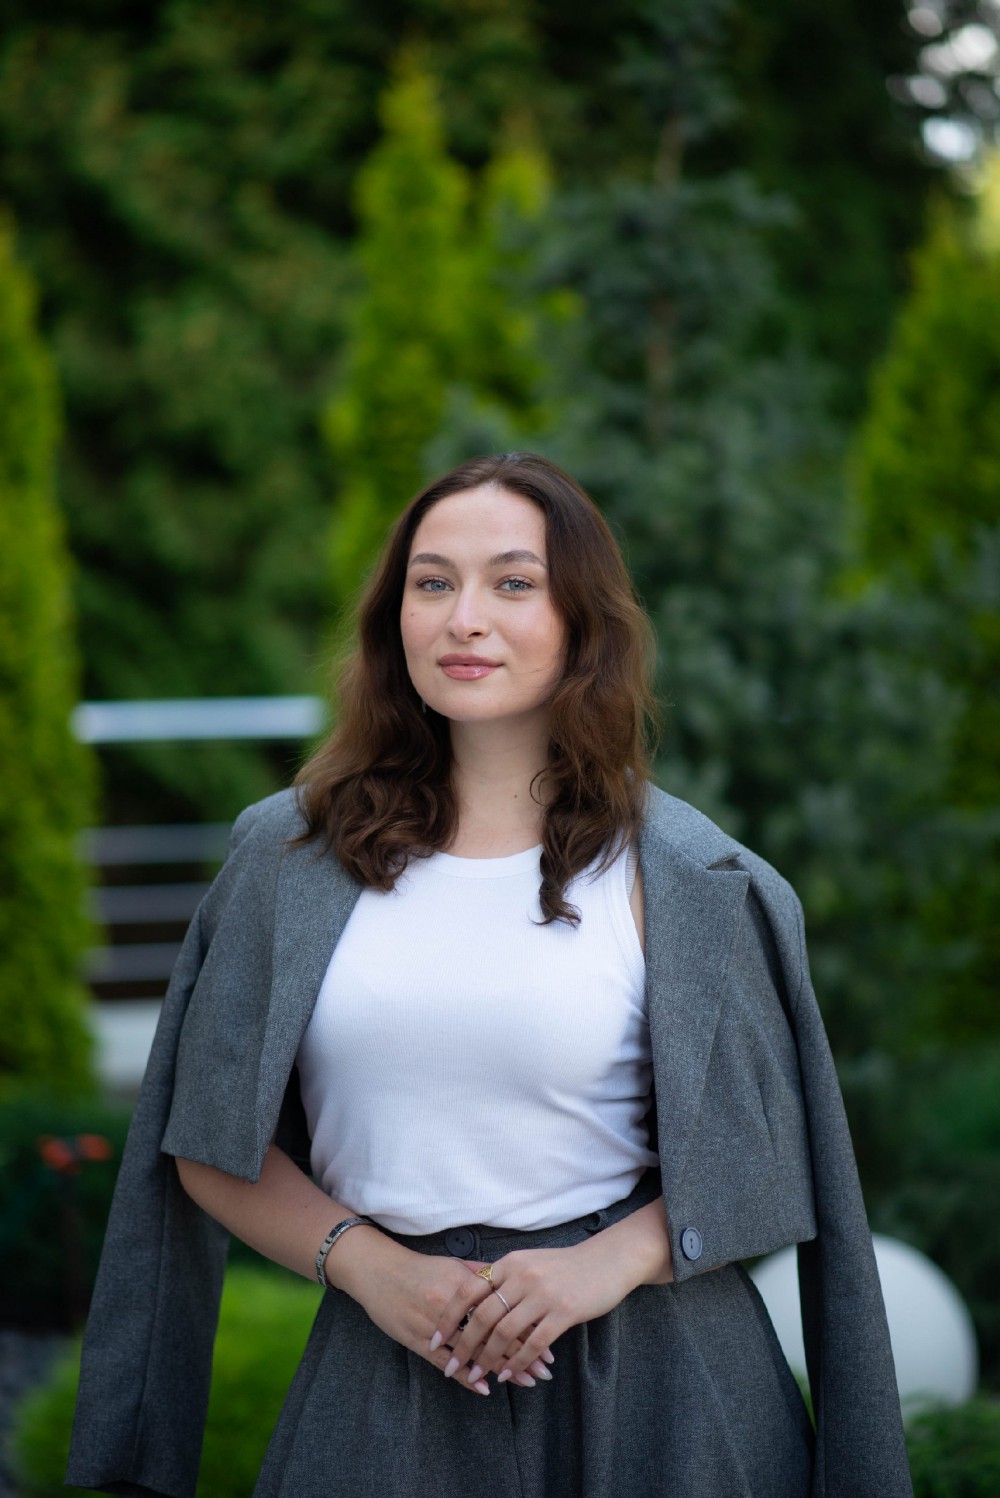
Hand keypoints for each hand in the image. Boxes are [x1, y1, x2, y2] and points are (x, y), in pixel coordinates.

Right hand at [341, 1234, 547, 1396]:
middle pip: (494, 1334)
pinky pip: (446, 1363)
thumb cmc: (419, 1268)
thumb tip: (509, 1280)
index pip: (504, 1311)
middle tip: (545, 1370)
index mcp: (464, 1284)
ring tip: (526, 1382)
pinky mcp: (417, 1341)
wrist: (378, 1271)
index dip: (528, 1328)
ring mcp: (434, 1326)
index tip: (550, 1342)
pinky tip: (485, 1389)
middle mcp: (452, 1307)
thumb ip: (481, 1275)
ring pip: (474, 1352)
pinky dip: (466, 1378)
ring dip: (501, 1368)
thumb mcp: (452, 1265)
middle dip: (522, 1353)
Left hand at [429, 1233, 640, 1389]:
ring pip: (506, 1332)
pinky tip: (508, 1374)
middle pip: (483, 1315)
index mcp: (510, 1263)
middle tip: (450, 1367)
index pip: (469, 1290)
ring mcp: (543, 1294)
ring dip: (488, 1358)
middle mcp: (522, 1276)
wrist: (606, 1261)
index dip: (450, 1316)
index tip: (436, 1338)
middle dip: (463, 1344)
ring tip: (476, 1375)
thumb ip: (503, 1277)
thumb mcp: (529, 1262)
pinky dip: (517, 1361)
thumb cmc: (563, 1266)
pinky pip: (534, 1343)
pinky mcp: (564, 1312)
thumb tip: (471, 1294)